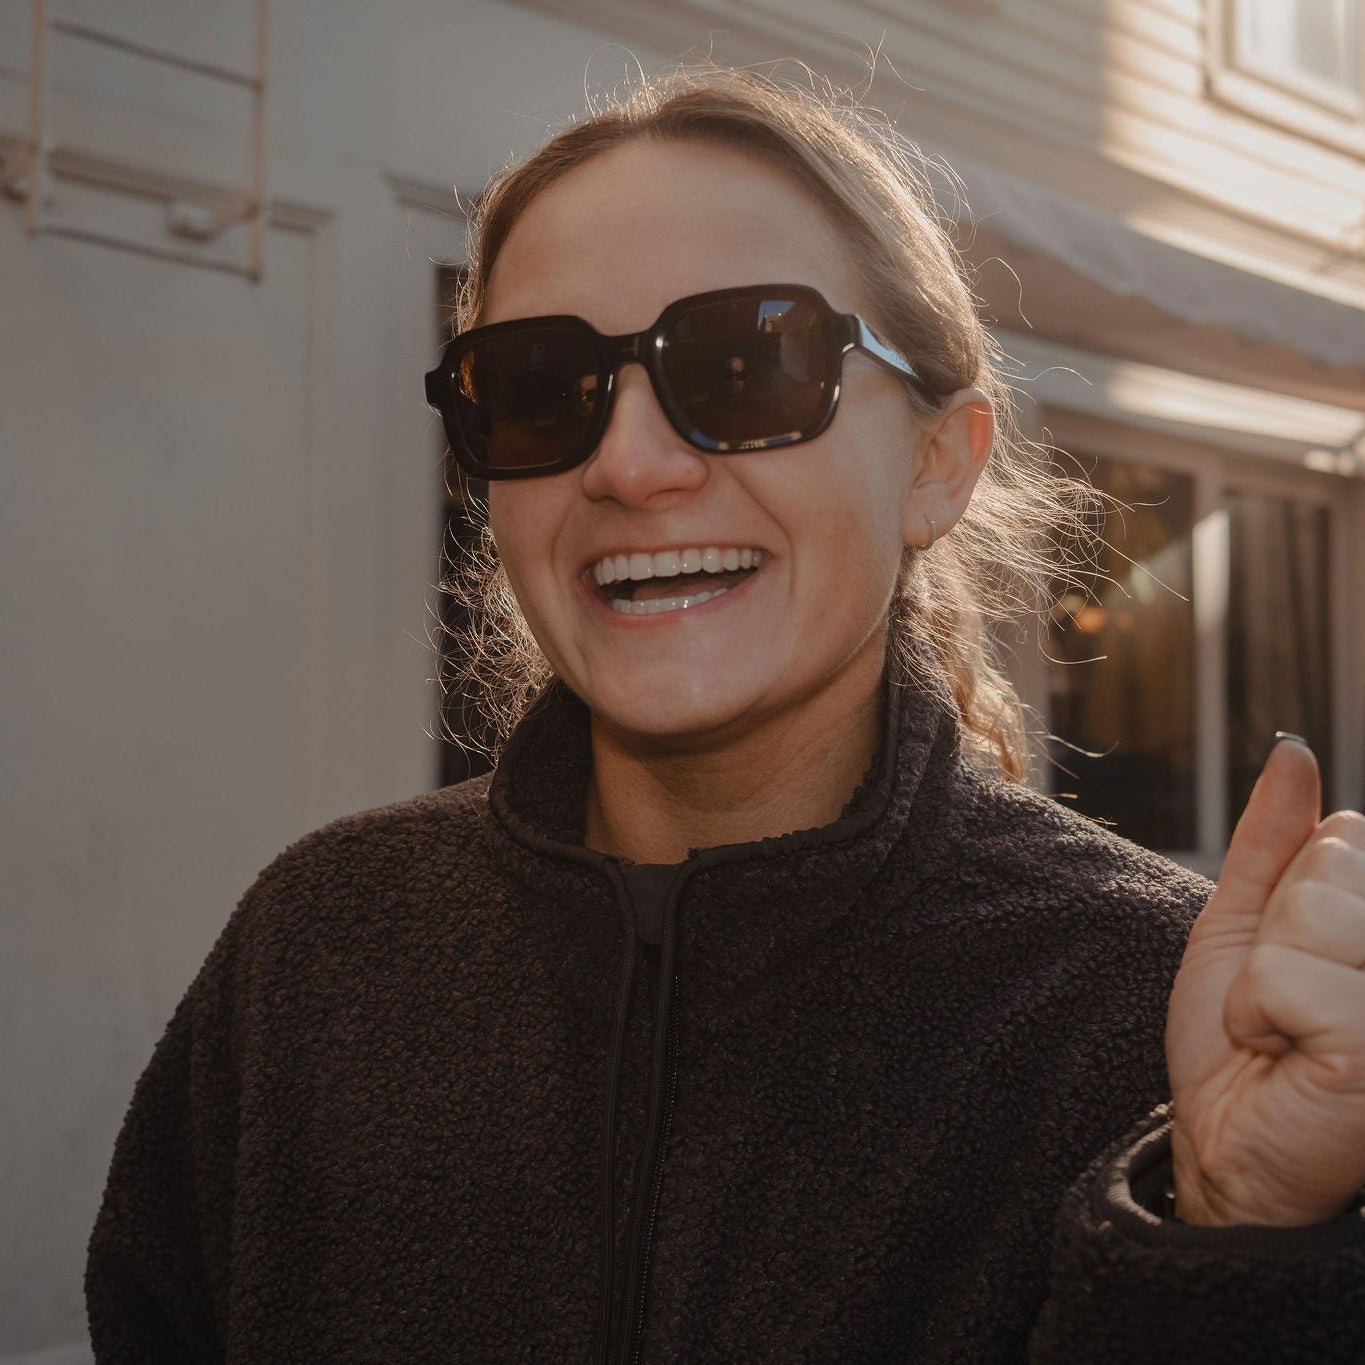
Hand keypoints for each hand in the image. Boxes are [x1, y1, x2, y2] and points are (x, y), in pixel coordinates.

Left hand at [1165, 736, 1364, 1226]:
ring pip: (1313, 913)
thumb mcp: (1247, 924)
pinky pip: (1291, 977)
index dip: (1298, 893)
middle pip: (1332, 867)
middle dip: (1278, 932)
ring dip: (1264, 975)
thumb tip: (1292, 751)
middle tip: (1285, 1006)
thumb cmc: (1242, 1043)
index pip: (1348, 841)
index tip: (1302, 964)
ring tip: (1283, 1031)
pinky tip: (1283, 1055)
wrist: (1223, 1144)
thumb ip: (1276, 840)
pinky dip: (1259, 1011)